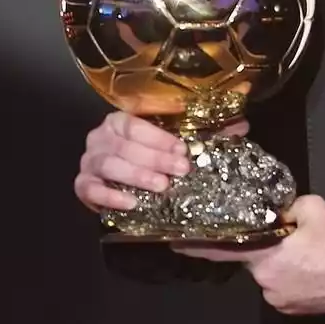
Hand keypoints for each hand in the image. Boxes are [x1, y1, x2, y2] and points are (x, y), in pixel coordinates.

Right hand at [73, 108, 248, 213]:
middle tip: (180, 171)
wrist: (131, 187)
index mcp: (121, 121)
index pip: (134, 123)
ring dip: (135, 175)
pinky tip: (132, 202)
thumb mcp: (181, 144)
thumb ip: (208, 133)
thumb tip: (242, 126)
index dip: (158, 137)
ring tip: (161, 186)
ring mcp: (89, 162)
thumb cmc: (157, 159)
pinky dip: (108, 196)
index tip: (183, 150)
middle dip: (153, 157)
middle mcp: (100, 137)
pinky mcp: (82, 186)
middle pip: (122, 144)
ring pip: (107, 165)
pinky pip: (88, 189)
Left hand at [172, 195, 324, 315]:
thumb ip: (287, 207)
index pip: (222, 249)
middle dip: (265, 248)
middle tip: (290, 238)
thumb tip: (277, 211)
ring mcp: (277, 299)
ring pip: (269, 274)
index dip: (196, 245)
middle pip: (253, 259)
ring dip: (281, 264)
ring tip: (309, 256)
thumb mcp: (315, 208)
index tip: (174, 241)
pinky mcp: (291, 310)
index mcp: (266, 255)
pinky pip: (282, 288)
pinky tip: (313, 271)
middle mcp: (265, 281)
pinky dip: (292, 278)